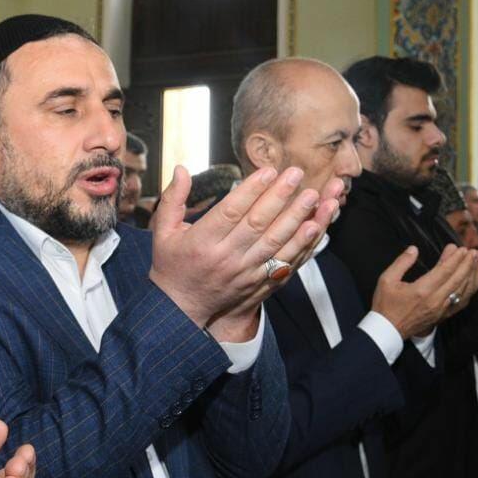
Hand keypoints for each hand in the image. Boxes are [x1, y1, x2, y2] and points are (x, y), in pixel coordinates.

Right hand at [150, 166, 341, 339]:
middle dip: (280, 196)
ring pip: (276, 242)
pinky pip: (284, 263)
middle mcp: (225, 258)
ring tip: (312, 196)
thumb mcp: (163, 232)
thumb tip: (180, 168)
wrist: (181, 308)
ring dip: (296, 218)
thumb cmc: (171, 266)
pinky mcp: (258, 283)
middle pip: (258, 223)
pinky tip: (314, 228)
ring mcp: (244, 272)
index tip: (269, 171)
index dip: (252, 190)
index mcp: (202, 242)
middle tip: (296, 173)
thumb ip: (172, 199)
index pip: (231, 211)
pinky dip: (301, 245)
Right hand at [371, 244, 477, 338]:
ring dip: (474, 273)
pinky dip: (471, 289)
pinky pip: (463, 301)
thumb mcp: (386, 280)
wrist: (388, 330)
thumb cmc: (385, 304)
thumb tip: (414, 249)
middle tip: (475, 250)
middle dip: (469, 263)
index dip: (455, 258)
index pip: (445, 271)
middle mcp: (436, 300)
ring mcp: (442, 309)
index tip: (461, 248)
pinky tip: (474, 279)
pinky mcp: (444, 315)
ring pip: (465, 290)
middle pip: (459, 279)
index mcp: (422, 290)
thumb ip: (401, 263)